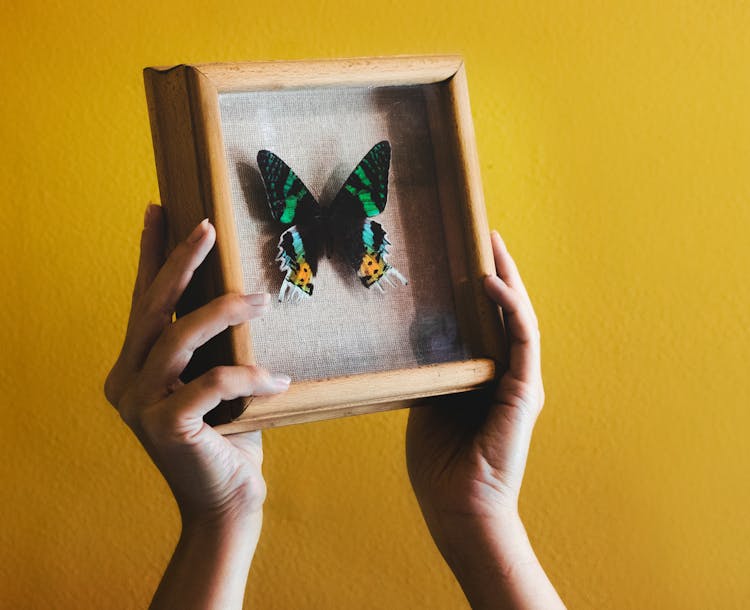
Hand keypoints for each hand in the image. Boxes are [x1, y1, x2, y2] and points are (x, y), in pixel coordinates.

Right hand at [104, 205, 289, 608]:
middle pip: (151, 308)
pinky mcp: (164, 427)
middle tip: (207, 227)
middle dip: (179, 262)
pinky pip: (211, 382)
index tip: (159, 210)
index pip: (142, 302)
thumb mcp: (217, 383)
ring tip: (261, 300)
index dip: (149, 255)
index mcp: (135, 369)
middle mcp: (126, 382)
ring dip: (223, 312)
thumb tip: (236, 295)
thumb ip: (212, 348)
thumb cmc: (229, 439)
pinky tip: (279, 380)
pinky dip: (248, 375)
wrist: (227, 504)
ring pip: (178, 338)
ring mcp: (139, 405)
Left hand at [407, 231, 561, 608]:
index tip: (466, 255)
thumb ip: (431, 374)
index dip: (481, 288)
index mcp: (487, 378)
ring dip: (507, 278)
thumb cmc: (440, 465)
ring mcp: (520, 381)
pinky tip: (489, 282)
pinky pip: (521, 338)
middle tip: (484, 234)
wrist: (457, 508)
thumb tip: (414, 341)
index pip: (488, 323)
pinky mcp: (525, 391)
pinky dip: (508, 307)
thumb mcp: (429, 406)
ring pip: (519, 316)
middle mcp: (509, 375)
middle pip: (508, 312)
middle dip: (498, 270)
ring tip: (491, 243)